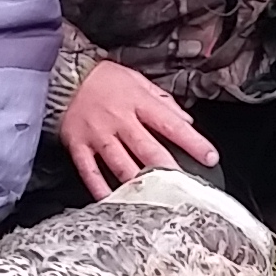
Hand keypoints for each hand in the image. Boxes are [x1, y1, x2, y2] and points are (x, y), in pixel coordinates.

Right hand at [60, 60, 218, 197]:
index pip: (171, 124)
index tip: (210, 156)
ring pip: (121, 163)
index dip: (193, 142)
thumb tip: (186, 121)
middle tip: (186, 186)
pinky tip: (113, 200)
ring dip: (139, 183)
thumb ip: (163, 102)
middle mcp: (119, 120)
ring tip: (155, 198)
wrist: (64, 75)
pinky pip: (90, 171)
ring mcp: (98, 134)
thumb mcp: (138, 81)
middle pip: (148, 149)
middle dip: (169, 169)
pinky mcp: (79, 145)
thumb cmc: (104, 79)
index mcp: (137, 102)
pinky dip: (100, 188)